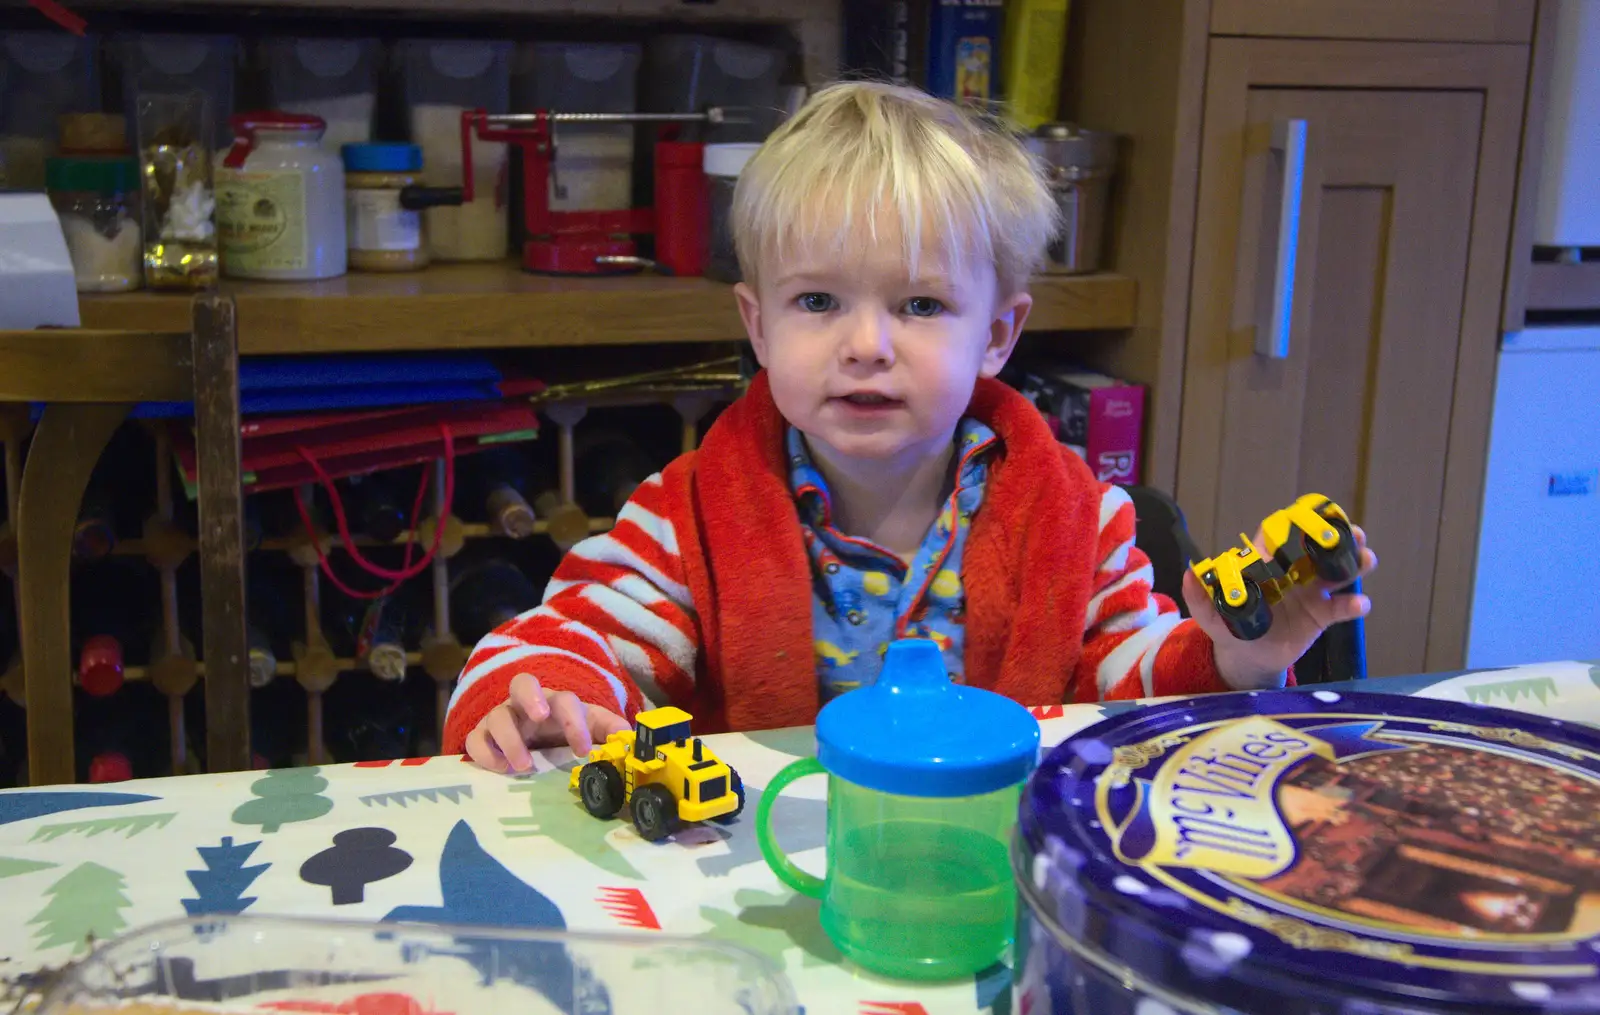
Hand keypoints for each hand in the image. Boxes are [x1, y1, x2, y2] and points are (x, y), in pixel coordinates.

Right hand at [464, 672, 629, 773]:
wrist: (531, 745)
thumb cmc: (562, 735)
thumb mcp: (588, 730)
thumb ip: (608, 730)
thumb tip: (630, 736)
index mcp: (554, 702)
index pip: (564, 700)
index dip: (575, 722)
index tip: (584, 750)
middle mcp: (525, 705)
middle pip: (521, 683)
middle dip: (530, 697)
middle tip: (540, 718)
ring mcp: (500, 719)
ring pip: (497, 716)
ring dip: (510, 739)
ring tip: (524, 766)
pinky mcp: (481, 737)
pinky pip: (475, 740)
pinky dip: (485, 753)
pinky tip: (501, 769)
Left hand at [1182, 525, 1377, 689]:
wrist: (1248, 658)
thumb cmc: (1229, 628)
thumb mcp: (1211, 616)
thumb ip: (1199, 597)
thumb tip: (1188, 574)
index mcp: (1265, 567)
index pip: (1279, 539)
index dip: (1294, 526)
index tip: (1312, 516)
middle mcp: (1292, 573)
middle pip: (1317, 550)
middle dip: (1338, 538)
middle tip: (1355, 532)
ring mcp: (1310, 592)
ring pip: (1336, 572)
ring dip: (1353, 563)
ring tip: (1367, 558)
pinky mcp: (1321, 615)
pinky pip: (1340, 607)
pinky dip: (1353, 604)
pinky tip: (1360, 604)